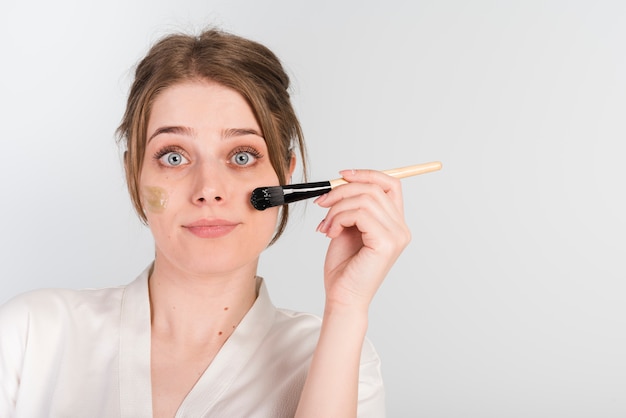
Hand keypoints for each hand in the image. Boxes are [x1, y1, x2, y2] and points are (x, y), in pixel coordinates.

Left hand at [315, 169, 410, 311]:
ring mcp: (396, 236)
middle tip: (321, 203)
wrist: (342, 297)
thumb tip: (341, 181)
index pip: (390, 184)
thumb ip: (352, 206)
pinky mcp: (386, 243)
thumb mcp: (347, 228)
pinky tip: (331, 233)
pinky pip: (360, 213)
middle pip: (374, 188)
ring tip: (326, 225)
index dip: (366, 174)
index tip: (341, 175)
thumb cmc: (344, 268)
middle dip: (342, 191)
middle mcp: (401, 228)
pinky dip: (339, 218)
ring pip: (364, 199)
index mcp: (395, 224)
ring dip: (337, 208)